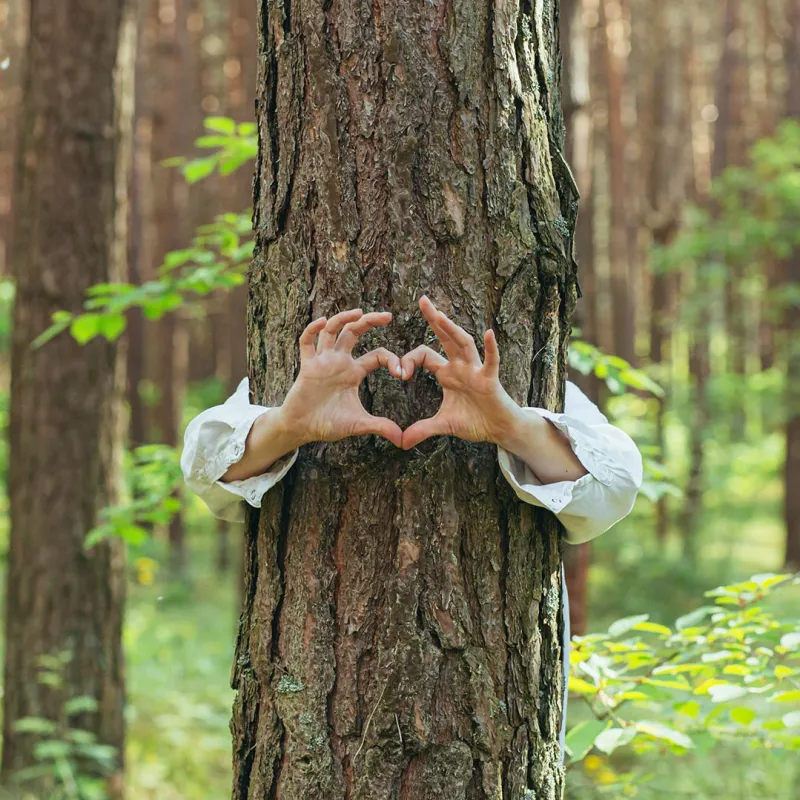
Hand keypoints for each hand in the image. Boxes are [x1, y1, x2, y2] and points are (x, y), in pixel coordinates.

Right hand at [278, 309, 403, 447]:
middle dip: (370, 321)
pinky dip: (312, 330)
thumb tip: (402, 440)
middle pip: (354, 332)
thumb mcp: (358, 424)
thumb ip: (380, 427)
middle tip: (388, 315)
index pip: (376, 355)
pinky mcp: (307, 366)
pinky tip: (322, 322)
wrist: (302, 429)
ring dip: (343, 319)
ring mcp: (322, 362)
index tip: (402, 373)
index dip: (391, 359)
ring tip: (358, 312)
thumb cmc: (328, 424)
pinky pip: (307, 343)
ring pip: (332, 331)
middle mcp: (339, 361)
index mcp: (354, 372)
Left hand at [399, 296, 524, 449]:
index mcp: (447, 373)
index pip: (424, 355)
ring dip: (452, 330)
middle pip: (445, 337)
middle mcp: (461, 366)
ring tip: (440, 315)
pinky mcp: (490, 379)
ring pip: (464, 344)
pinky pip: (491, 361)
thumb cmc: (475, 422)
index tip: (399, 373)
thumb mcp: (443, 425)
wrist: (500, 430)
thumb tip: (401, 443)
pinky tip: (489, 333)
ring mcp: (476, 370)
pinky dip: (491, 348)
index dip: (409, 360)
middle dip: (434, 319)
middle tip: (422, 299)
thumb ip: (422, 430)